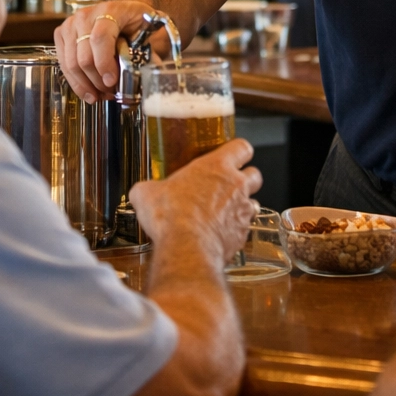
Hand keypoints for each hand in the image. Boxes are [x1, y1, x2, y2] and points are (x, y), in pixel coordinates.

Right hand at [53, 0, 160, 102]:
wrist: (121, 10)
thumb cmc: (135, 22)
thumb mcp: (147, 30)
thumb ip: (149, 49)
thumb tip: (149, 74)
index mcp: (111, 10)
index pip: (100, 38)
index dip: (104, 63)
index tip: (111, 82)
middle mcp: (86, 14)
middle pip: (83, 55)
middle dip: (96, 80)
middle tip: (110, 93)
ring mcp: (71, 24)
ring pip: (71, 63)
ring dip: (85, 85)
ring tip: (100, 96)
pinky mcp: (61, 34)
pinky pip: (63, 64)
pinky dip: (76, 81)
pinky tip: (88, 90)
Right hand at [130, 138, 262, 266]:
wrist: (186, 247)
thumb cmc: (171, 215)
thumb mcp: (147, 194)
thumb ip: (148, 189)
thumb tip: (140, 192)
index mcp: (216, 166)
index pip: (242, 147)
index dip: (238, 151)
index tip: (232, 155)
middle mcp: (235, 185)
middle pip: (255, 174)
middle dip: (246, 178)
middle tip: (229, 185)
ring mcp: (242, 211)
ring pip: (253, 202)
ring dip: (242, 206)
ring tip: (224, 213)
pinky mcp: (242, 234)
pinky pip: (245, 229)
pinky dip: (235, 231)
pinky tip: (219, 235)